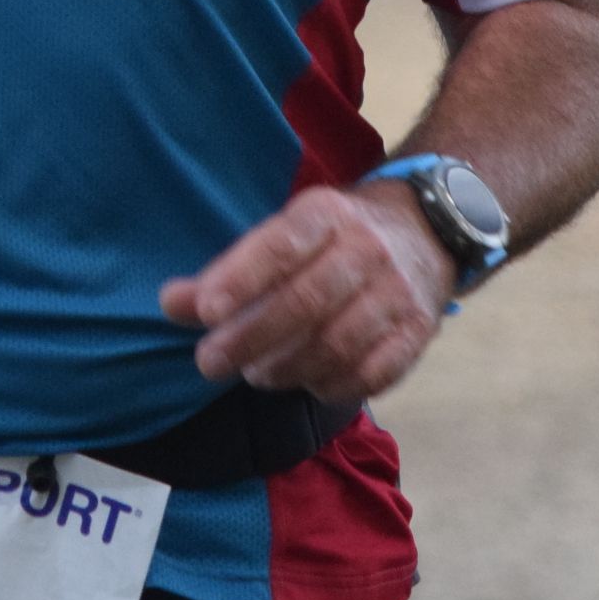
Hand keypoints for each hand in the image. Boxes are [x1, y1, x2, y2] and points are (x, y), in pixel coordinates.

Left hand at [159, 182, 456, 404]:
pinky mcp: (418, 331)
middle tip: (210, 363)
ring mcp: (398, 292)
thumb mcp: (284, 236)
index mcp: (326, 214)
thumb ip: (227, 274)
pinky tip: (307, 383)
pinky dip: (333, 385)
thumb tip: (171, 303)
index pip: (281, 245)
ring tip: (256, 374)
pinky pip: (375, 372)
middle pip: (307, 300)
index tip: (205, 313)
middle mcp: (367, 248)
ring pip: (338, 342)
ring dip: (287, 367)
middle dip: (252, 337)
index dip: (242, 279)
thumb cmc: (334, 239)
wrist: (426, 228)